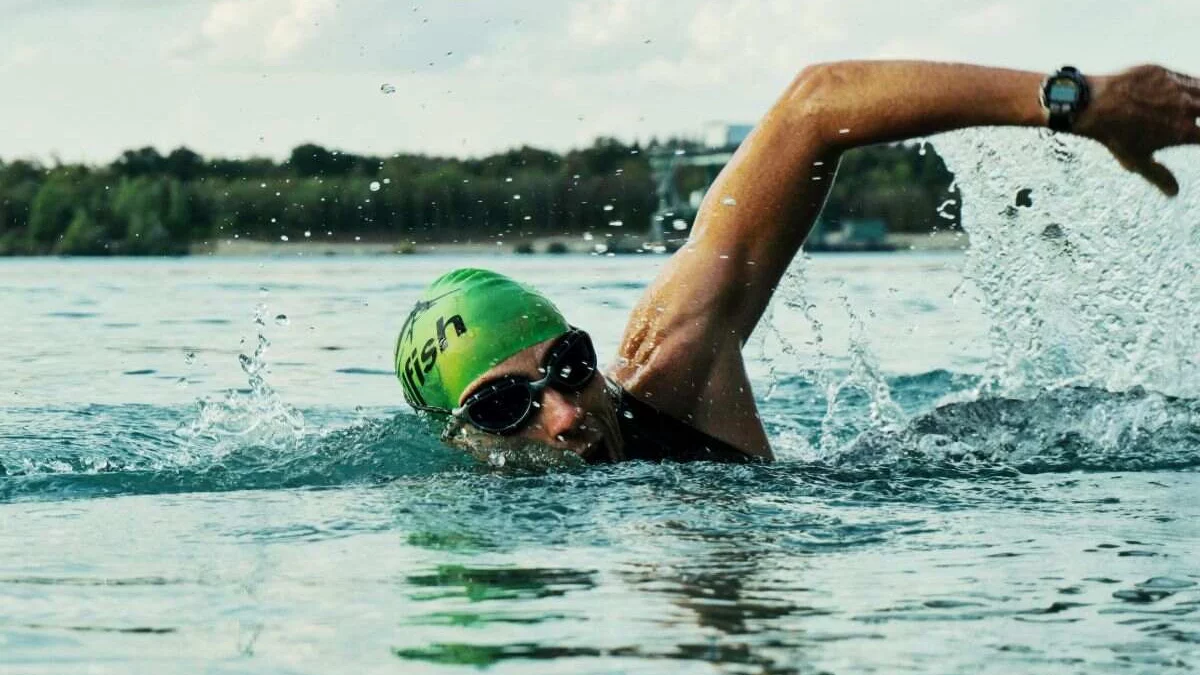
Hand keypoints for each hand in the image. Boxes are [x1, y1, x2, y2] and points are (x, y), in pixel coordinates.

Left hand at [1076, 65, 1199, 196]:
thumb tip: (1174, 192)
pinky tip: (1189, 89)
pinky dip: (1191, 84)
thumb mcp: (1137, 160)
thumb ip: (1159, 176)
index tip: (1197, 139)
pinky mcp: (1164, 72)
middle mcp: (1186, 107)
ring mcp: (1176, 87)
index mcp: (1183, 132)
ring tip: (1195, 106)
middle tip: (1196, 123)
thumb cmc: (1114, 135)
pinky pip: (1185, 76)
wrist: (1093, 105)